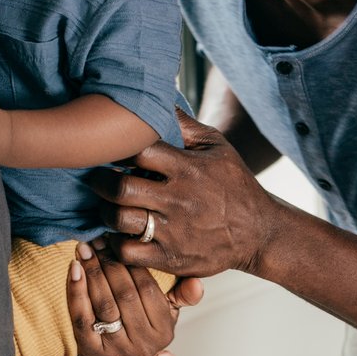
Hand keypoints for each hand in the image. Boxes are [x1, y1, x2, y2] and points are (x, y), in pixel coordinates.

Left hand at [68, 240, 190, 355]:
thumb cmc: (140, 330)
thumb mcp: (166, 314)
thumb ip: (183, 296)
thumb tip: (197, 283)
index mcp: (163, 331)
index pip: (147, 289)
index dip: (131, 262)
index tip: (118, 241)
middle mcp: (142, 344)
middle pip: (124, 294)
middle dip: (109, 262)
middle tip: (97, 240)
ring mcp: (116, 350)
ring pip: (103, 303)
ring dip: (92, 271)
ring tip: (85, 248)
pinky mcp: (90, 351)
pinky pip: (81, 316)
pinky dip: (76, 290)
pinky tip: (74, 268)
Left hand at [88, 109, 278, 276]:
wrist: (259, 232)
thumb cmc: (234, 183)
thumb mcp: (218, 146)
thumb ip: (185, 125)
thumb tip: (159, 97)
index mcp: (187, 168)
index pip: (138, 150)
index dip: (118, 149)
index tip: (111, 151)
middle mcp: (178, 199)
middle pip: (121, 187)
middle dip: (101, 181)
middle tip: (97, 178)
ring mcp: (174, 231)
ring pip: (120, 220)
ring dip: (105, 211)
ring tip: (107, 205)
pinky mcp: (172, 258)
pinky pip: (128, 252)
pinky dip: (115, 243)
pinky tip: (119, 234)